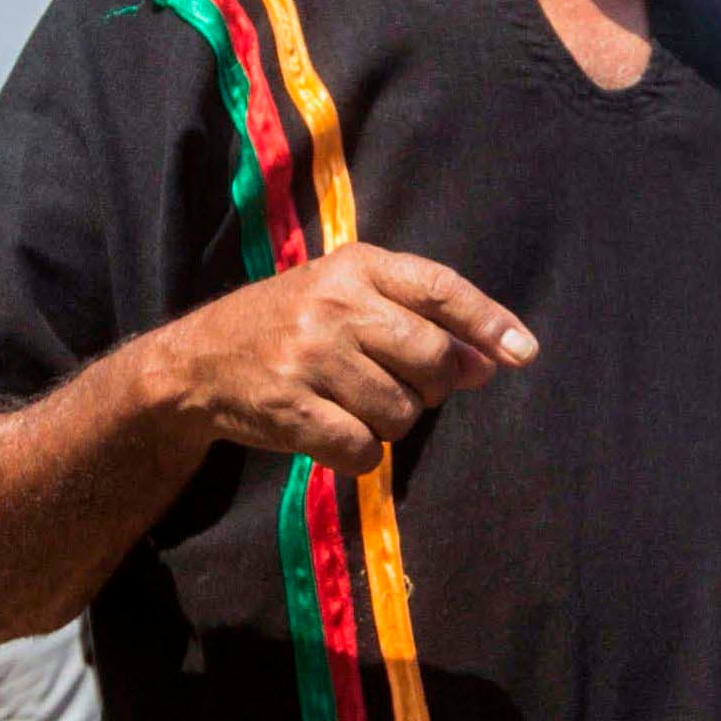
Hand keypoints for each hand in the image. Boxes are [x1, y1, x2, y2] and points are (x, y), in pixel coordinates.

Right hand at [147, 242, 534, 475]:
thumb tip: (489, 363)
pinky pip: (363, 450)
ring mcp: (310, 356)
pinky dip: (358, 454)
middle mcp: (334, 305)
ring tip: (351, 402)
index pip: (440, 289)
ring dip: (389, 422)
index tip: (524, 353)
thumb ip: (417, 321)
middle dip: (433, 386)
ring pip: (401, 413)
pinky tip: (331, 431)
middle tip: (400, 385)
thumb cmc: (290, 326)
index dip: (488, 322)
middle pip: (433, 359)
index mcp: (356, 266)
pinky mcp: (291, 408)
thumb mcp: (346, 298)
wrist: (196, 362)